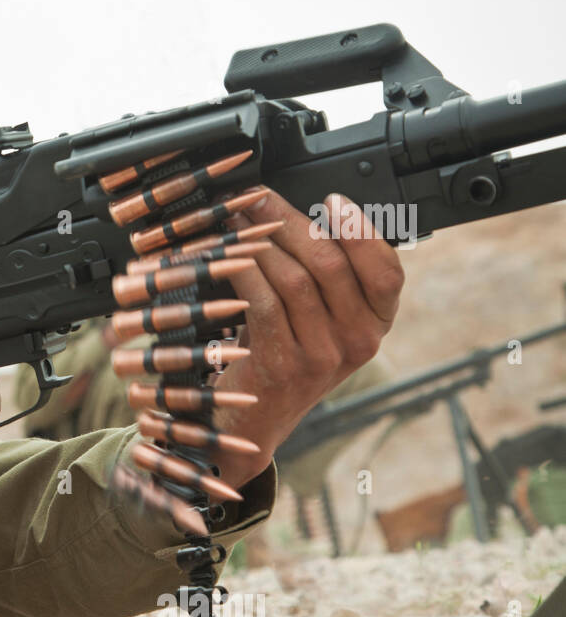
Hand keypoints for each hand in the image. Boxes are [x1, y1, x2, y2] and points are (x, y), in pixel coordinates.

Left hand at [208, 190, 404, 490]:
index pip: (387, 270)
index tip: (332, 198)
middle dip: (292, 222)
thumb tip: (292, 207)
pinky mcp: (282, 365)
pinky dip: (244, 271)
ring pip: (295, 279)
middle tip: (259, 198)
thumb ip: (322, 272)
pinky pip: (263, 303)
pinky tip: (227, 254)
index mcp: (376, 324)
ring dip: (261, 241)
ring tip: (237, 220)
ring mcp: (321, 357)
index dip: (361, 229)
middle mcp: (358, 343)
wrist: (251, 417)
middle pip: (332, 264)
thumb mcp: (316, 315)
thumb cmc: (281, 352)